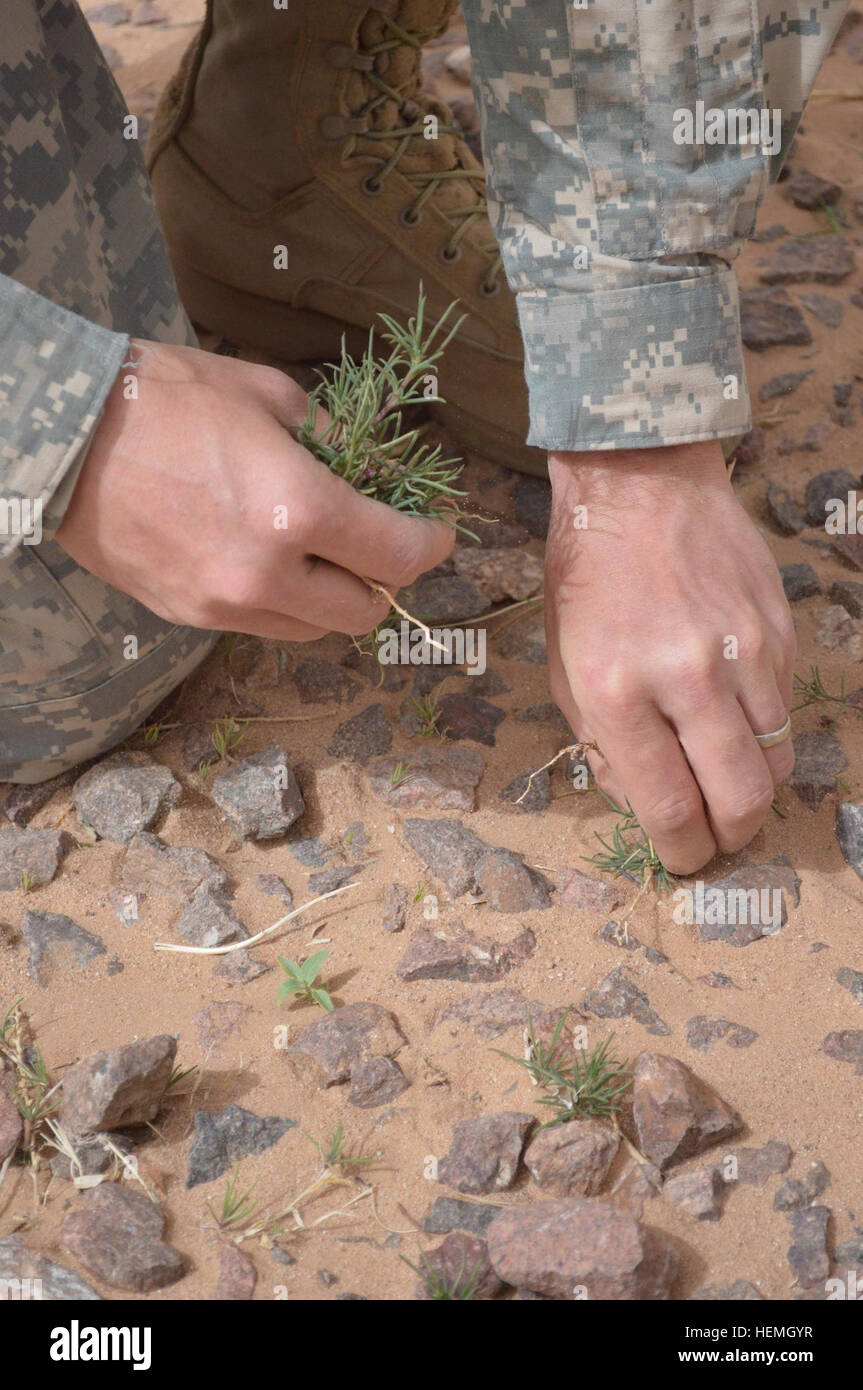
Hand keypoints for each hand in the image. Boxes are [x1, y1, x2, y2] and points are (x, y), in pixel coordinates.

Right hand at [57, 340, 452, 639]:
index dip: (431, 545)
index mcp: (297, 511)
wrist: (61, 438)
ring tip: (319, 555)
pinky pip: (260, 624)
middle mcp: (267, 575)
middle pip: (363, 613)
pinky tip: (265, 560)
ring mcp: (224, 605)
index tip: (438, 532)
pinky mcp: (188, 617)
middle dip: (382, 580)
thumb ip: (334, 441)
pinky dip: (281, 602)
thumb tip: (373, 471)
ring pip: (312, 630)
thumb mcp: (266, 394)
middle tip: (378, 545)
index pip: (397, 556)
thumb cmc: (163, 396)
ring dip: (331, 598)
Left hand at [545, 440, 795, 874]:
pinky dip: (762, 731)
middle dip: (731, 836)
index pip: (668, 802)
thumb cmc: (587, 578)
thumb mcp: (563, 663)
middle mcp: (684, 674)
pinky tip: (733, 717)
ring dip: (753, 788)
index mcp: (615, 687)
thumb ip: (600, 743)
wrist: (640, 483)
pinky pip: (783, 710)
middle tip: (718, 838)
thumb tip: (644, 804)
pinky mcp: (777, 629)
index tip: (685, 859)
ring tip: (726, 782)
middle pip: (740, 797)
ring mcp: (741, 650)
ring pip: (774, 760)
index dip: (683, 848)